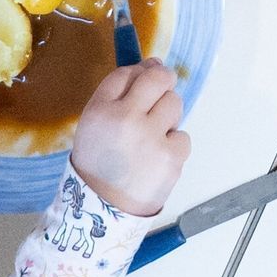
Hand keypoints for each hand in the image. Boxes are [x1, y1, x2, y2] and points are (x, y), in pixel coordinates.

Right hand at [70, 60, 190, 216]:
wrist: (104, 210)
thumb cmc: (99, 165)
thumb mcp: (93, 125)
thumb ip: (117, 95)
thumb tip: (154, 66)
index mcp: (100, 110)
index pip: (127, 73)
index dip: (140, 73)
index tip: (145, 81)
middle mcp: (125, 119)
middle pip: (158, 78)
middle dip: (163, 82)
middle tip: (159, 96)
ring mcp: (150, 138)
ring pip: (175, 104)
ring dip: (168, 116)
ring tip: (152, 137)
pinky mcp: (171, 157)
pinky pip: (183, 136)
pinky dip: (174, 146)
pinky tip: (158, 158)